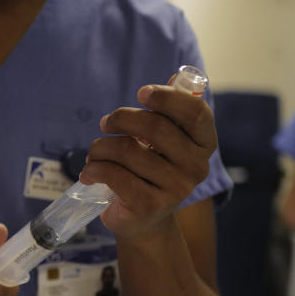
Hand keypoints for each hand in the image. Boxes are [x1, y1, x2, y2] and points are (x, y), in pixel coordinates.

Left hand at [79, 83, 217, 236]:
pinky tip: (89, 171)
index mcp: (204, 144)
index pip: (196, 113)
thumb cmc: (153, 169)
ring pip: (129, 151)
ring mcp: (176, 189)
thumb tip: (175, 77)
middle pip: (155, 128)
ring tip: (94, 152)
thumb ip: (171, 111)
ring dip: (101, 147)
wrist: (144, 219)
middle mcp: (196, 167)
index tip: (141, 93)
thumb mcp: (166, 140)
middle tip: (106, 122)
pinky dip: (95, 168)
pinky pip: (115, 175)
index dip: (167, 98)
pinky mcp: (149, 206)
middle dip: (122, 119)